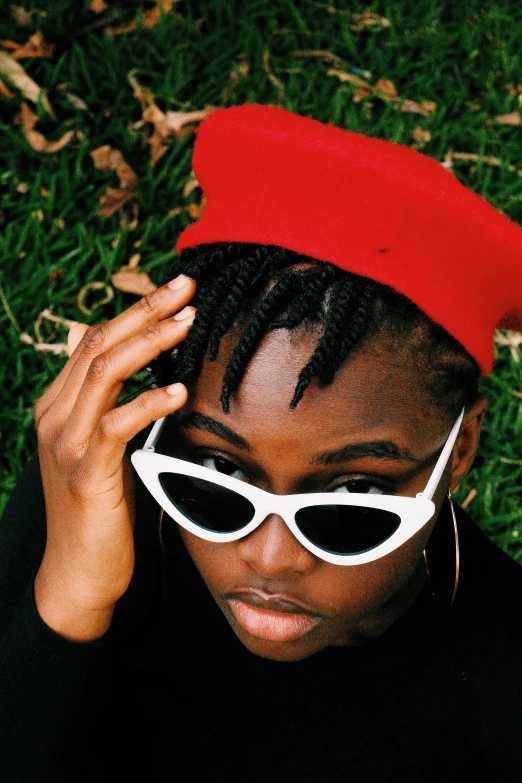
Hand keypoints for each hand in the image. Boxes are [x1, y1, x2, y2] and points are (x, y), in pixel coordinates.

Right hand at [34, 275, 195, 626]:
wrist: (78, 571)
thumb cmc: (99, 506)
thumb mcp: (100, 446)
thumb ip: (106, 402)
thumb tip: (121, 360)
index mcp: (59, 403)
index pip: (97, 340)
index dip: (136, 310)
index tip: (176, 289)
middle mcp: (55, 415)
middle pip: (100, 344)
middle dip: (146, 309)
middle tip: (187, 285)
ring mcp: (67, 442)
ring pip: (105, 372)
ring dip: (150, 341)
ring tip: (189, 321)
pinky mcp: (86, 472)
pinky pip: (116, 424)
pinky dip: (148, 402)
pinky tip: (179, 392)